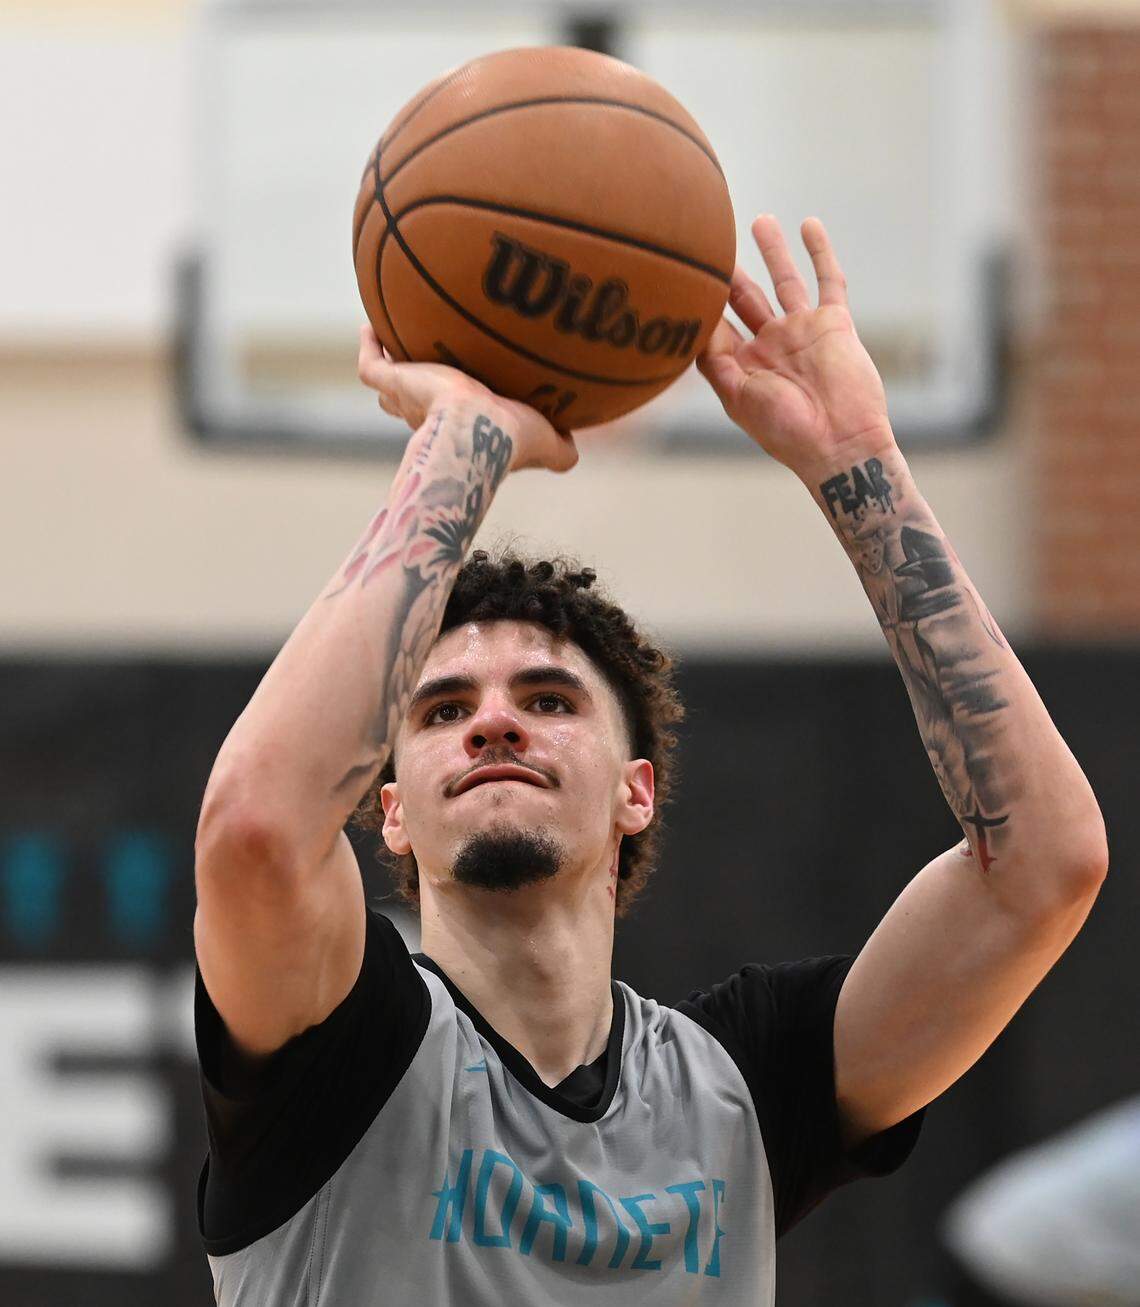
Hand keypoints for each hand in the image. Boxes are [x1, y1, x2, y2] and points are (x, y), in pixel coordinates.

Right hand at [357, 325, 578, 473]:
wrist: (480, 428)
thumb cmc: (512, 438)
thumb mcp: (547, 442)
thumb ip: (562, 448)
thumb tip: (575, 448)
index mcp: (458, 429)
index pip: (449, 423)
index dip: (450, 411)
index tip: (456, 395)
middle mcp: (429, 415)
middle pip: (408, 406)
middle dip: (409, 391)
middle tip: (415, 364)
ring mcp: (408, 397)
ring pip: (386, 386)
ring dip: (387, 365)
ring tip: (387, 339)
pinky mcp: (396, 381)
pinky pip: (371, 365)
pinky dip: (368, 345)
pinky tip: (370, 324)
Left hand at [697, 216, 894, 478]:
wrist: (838, 443)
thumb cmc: (784, 430)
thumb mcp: (738, 397)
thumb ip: (715, 361)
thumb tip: (697, 323)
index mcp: (744, 365)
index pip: (717, 327)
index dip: (701, 305)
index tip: (680, 278)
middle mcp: (772, 345)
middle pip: (745, 298)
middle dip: (728, 273)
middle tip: (710, 240)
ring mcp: (803, 331)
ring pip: (784, 281)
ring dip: (772, 251)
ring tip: (758, 220)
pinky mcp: (834, 324)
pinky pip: (828, 281)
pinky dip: (820, 253)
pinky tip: (809, 224)